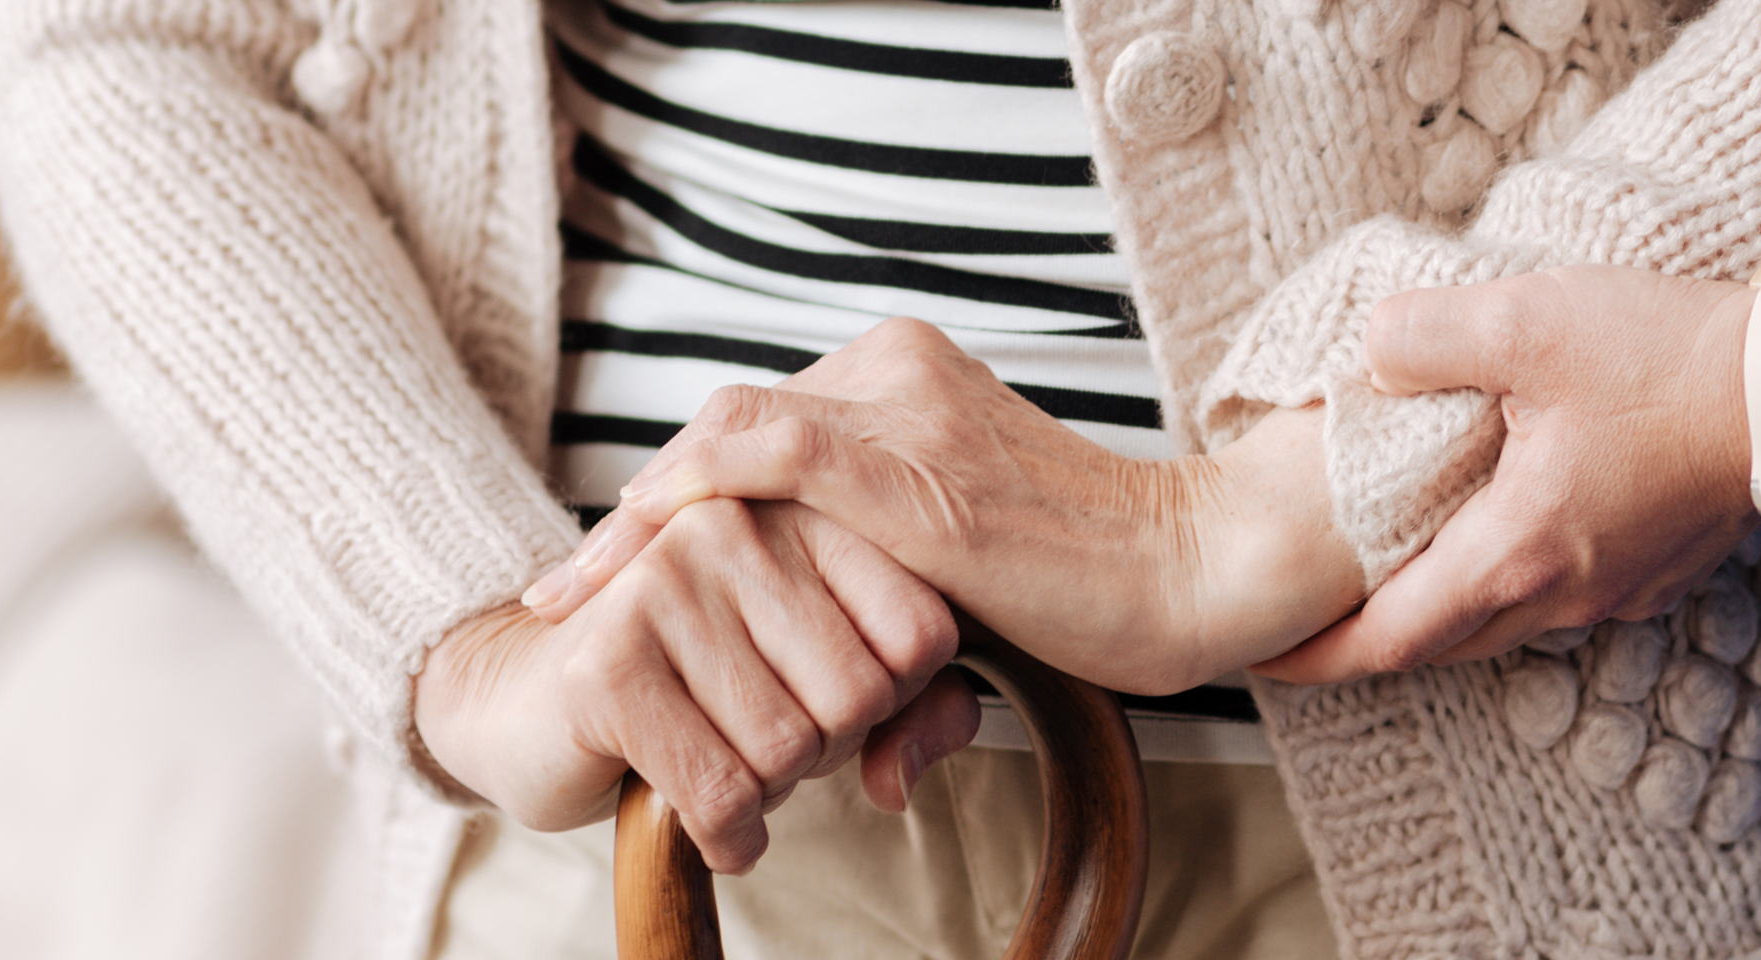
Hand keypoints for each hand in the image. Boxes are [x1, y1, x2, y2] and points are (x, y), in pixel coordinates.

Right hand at [416, 498, 976, 872]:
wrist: (527, 700)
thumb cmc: (696, 687)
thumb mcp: (820, 680)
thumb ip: (914, 709)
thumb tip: (903, 777)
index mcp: (799, 507)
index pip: (922, 632)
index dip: (894, 701)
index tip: (827, 698)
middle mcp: (734, 524)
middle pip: (861, 696)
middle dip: (825, 752)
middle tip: (765, 740)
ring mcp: (663, 582)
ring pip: (790, 748)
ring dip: (769, 794)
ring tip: (725, 760)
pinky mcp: (608, 661)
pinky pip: (719, 791)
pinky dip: (729, 836)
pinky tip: (714, 829)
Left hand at [536, 318, 1362, 695]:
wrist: (1194, 572)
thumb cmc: (1096, 591)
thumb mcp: (962, 588)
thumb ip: (889, 619)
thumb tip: (873, 757)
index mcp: (904, 374)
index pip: (751, 425)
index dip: (669, 501)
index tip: (608, 576)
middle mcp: (894, 369)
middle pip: (723, 428)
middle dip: (637, 519)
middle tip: (566, 595)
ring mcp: (902, 410)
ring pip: (723, 438)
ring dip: (637, 525)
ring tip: (569, 597)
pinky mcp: (913, 467)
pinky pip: (762, 455)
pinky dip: (683, 501)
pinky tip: (632, 553)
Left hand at [1257, 266, 1760, 682]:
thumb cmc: (1671, 360)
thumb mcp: (1525, 321)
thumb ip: (1424, 336)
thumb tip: (1370, 354)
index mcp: (1517, 552)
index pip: (1392, 638)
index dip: (1320, 655)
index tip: (1267, 660)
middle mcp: (1565, 591)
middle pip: (1443, 643)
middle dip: (1371, 640)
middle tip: (1313, 622)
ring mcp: (1617, 587)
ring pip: (1503, 622)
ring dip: (1442, 609)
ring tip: (1392, 576)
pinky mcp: (1655, 565)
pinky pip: (1559, 594)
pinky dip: (1506, 579)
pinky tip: (1497, 529)